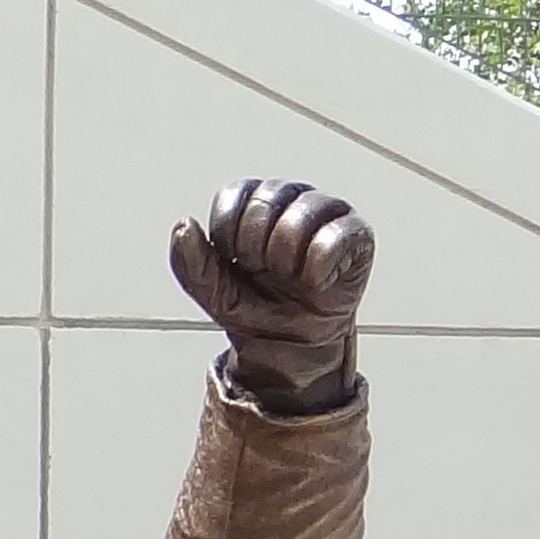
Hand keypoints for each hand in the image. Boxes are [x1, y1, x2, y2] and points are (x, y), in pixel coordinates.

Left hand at [166, 177, 373, 416]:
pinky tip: (317, 280)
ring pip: (298, 220)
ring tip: (292, 276)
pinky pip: (334, 239)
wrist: (292, 341)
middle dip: (256, 252)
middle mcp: (290, 197)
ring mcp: (326, 210)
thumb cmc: (255, 304)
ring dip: (286, 262)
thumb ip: (192, 262)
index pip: (233, 197)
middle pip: (263, 206)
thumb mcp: (214, 291)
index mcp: (252, 201)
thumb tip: (183, 225)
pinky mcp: (356, 233)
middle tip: (268, 272)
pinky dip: (318, 270)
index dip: (229, 238)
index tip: (239, 262)